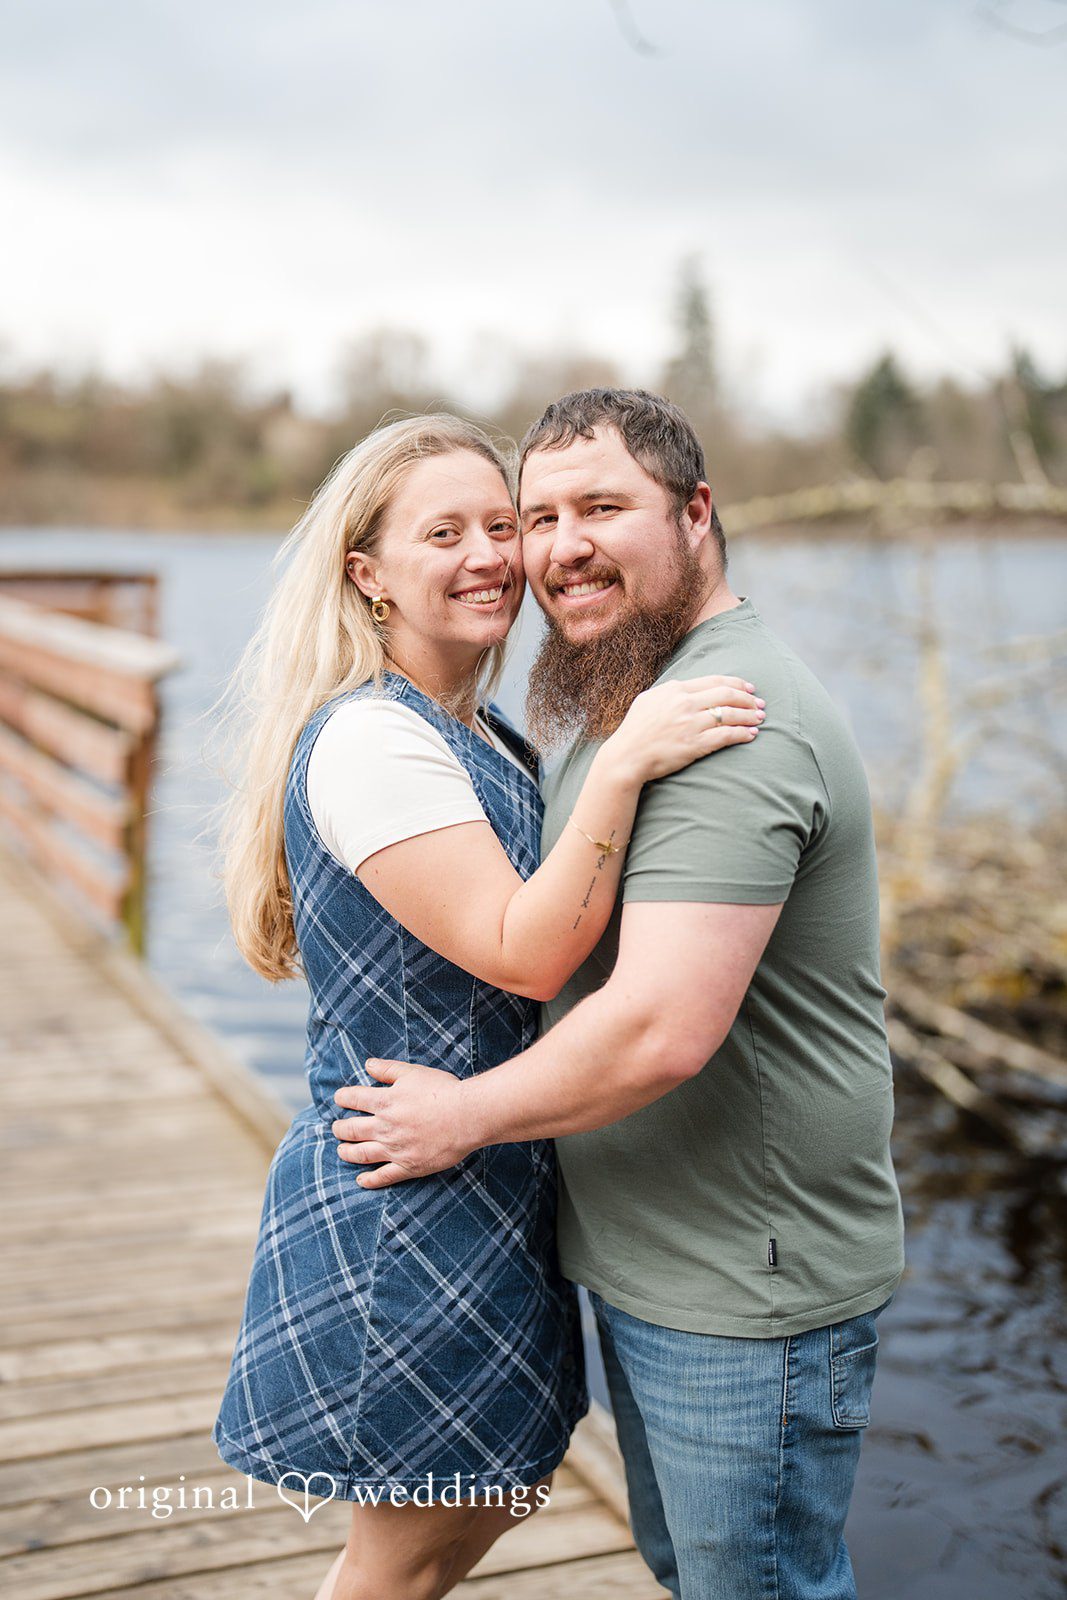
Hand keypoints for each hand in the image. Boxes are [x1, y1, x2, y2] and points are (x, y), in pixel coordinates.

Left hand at [331, 1060, 478, 1187]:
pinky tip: (361, 1180)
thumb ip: (388, 1069)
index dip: (342, 1098)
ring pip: (361, 1154)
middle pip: (351, 1129)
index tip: (339, 1099)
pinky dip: (369, 1180)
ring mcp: (395, 1149)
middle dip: (340, 1128)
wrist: (467, 1116)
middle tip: (336, 1128)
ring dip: (347, 1152)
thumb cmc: (443, 1090)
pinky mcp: (408, 1166)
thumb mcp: (413, 1072)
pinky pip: (383, 1176)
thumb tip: (367, 1064)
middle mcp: (384, 1127)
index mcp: (384, 1102)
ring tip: (341, 1151)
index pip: (352, 1099)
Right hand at [605, 675, 764, 782]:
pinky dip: (742, 733)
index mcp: (675, 689)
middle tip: (760, 704)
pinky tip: (751, 735)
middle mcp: (685, 703)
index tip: (749, 688)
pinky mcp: (695, 744)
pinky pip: (726, 736)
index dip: (736, 684)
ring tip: (760, 718)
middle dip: (748, 698)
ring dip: (749, 716)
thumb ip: (668, 691)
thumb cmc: (635, 730)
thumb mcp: (648, 700)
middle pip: (727, 695)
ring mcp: (691, 723)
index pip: (714, 681)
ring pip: (730, 714)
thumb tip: (685, 687)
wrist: (626, 756)